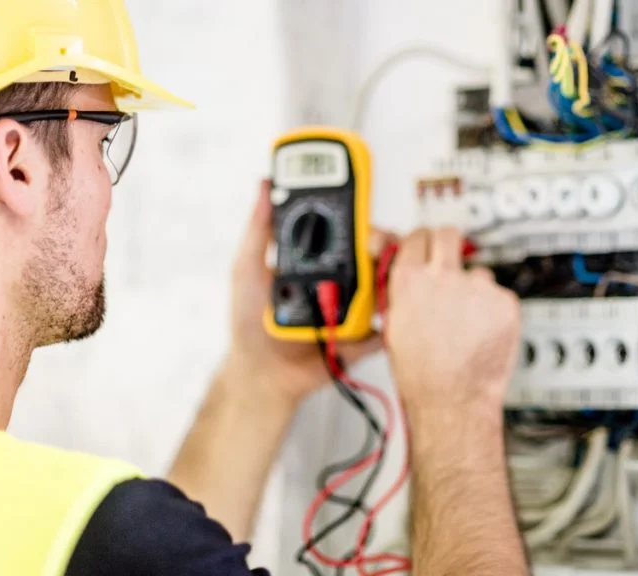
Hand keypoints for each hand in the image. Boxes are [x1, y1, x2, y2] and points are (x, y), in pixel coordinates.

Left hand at [227, 180, 383, 405]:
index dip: (359, 219)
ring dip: (388, 279)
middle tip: (374, 243)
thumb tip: (264, 186)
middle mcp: (339, 282)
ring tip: (381, 276)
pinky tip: (387, 314)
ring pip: (384, 287)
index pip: (346, 233)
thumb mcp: (248, 269)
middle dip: (380, 245)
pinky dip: (390, 322)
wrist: (260, 373)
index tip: (363, 208)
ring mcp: (352, 309)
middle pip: (373, 256)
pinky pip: (383, 328)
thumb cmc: (251, 323)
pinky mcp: (360, 338)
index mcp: (317, 262)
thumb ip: (259, 229)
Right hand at [385, 228, 520, 415]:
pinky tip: (482, 332)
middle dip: (448, 244)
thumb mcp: (395, 325)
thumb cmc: (421, 374)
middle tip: (450, 259)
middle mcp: (442, 277)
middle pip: (448, 235)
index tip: (427, 245)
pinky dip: (493, 311)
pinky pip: (498, 296)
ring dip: (473, 290)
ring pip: (477, 272)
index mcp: (409, 281)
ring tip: (466, 322)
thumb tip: (408, 271)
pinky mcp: (504, 301)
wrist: (452, 400)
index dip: (422, 242)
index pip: (417, 237)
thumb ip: (402, 291)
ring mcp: (476, 287)